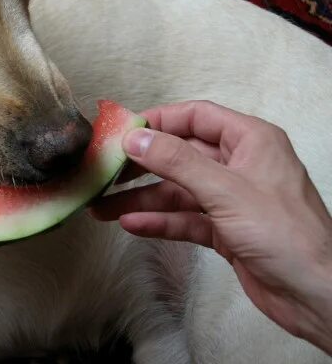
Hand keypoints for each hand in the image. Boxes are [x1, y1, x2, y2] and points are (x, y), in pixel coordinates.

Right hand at [91, 100, 331, 353]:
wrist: (316, 296)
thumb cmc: (285, 235)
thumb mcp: (225, 190)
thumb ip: (176, 161)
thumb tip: (134, 138)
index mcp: (250, 140)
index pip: (195, 117)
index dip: (158, 121)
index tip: (121, 131)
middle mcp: (239, 165)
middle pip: (180, 154)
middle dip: (141, 164)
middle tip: (105, 171)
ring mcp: (231, 199)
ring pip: (176, 190)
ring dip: (141, 198)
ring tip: (102, 207)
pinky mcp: (225, 230)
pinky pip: (184, 218)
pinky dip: (159, 221)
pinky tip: (131, 225)